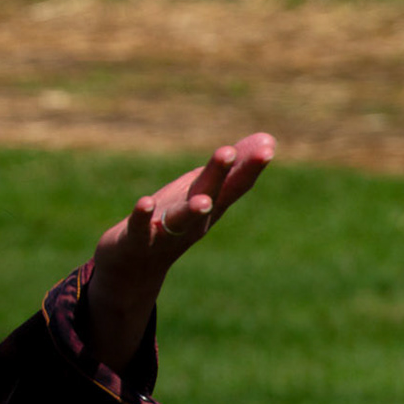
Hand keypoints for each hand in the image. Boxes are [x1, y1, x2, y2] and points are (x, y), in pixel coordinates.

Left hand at [83, 132, 277, 369]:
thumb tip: (268, 138)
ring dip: (192, 210)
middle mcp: (194, 220)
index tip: (267, 146)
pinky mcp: (137, 238)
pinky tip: (145, 202)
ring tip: (202, 201)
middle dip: (219, 174)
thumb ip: (232, 169)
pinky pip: (141, 228)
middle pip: (210, 194)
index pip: (234, 184)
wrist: (135, 265)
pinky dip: (144, 216)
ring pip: (182, 219)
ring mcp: (166, 231)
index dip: (249, 166)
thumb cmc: (173, 220)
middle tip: (228, 151)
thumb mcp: (203, 191)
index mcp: (211, 204)